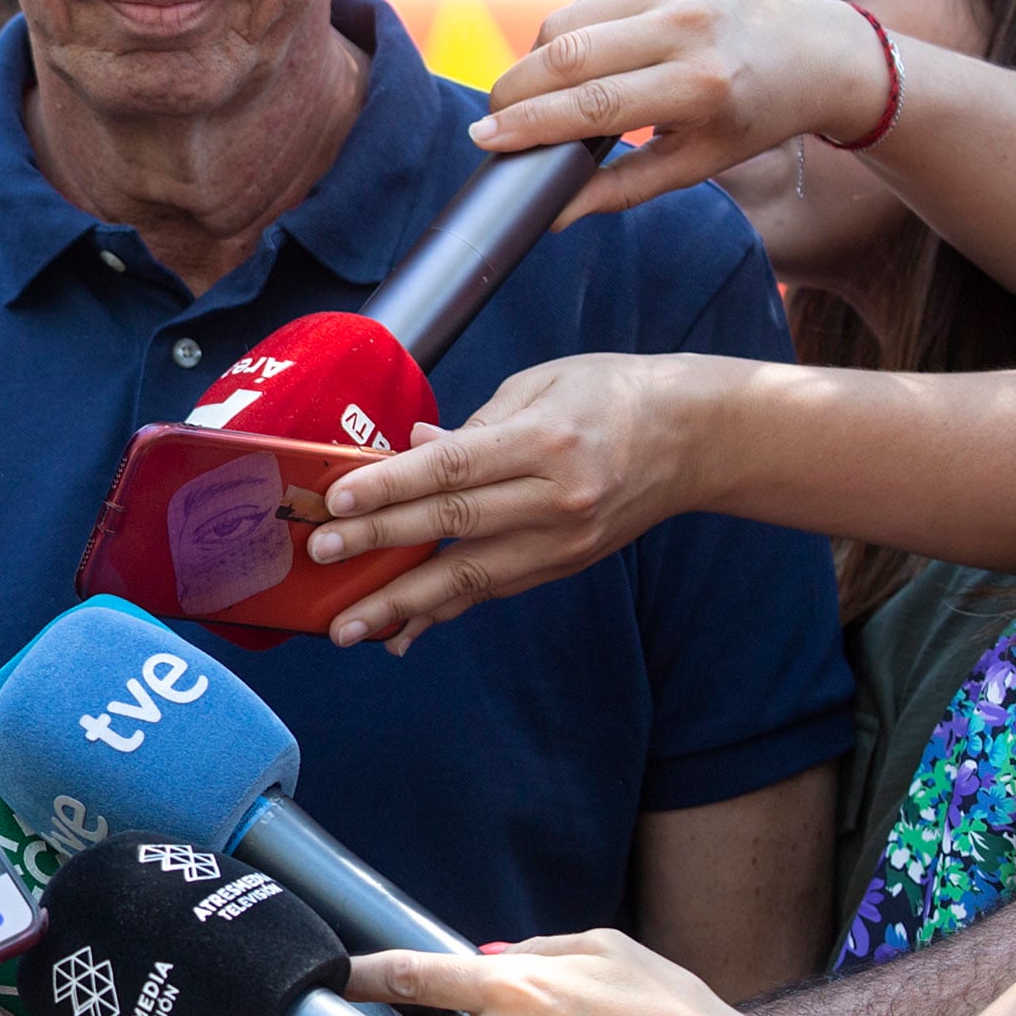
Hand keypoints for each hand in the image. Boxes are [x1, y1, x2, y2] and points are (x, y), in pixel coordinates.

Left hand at [305, 357, 704, 647]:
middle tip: (321, 556)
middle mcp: (556, 499)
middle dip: (379, 543)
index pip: (453, 468)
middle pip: (453, 524)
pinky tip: (400, 631)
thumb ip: (473, 425)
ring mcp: (562, 541)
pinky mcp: (564, 565)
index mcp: (545, 441)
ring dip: (402, 604)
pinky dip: (443, 612)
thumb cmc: (609, 395)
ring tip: (346, 627)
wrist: (695, 438)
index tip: (338, 500)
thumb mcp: (541, 385)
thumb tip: (410, 449)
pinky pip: (492, 591)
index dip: (390, 486)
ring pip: (470, 577)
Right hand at [473, 0, 900, 224]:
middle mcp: (685, 28)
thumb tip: (551, 214)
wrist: (816, 50)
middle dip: (513, 91)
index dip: (529, 124)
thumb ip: (620, 189)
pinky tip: (569, 64)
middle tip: (493, 122)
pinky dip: (561, 37)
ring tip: (533, 97)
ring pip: (563, 23)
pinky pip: (584, 3)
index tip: (485, 141)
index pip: (592, 104)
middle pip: (564, 55)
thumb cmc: (754, 116)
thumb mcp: (696, 164)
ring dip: (532, 63)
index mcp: (700, 86)